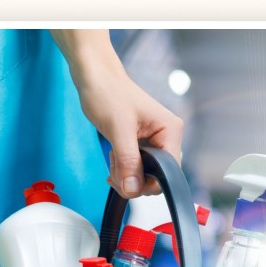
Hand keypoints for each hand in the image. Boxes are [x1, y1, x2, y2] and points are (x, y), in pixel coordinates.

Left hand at [52, 30, 182, 197]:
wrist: (94, 77)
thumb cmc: (108, 93)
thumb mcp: (118, 130)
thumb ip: (128, 161)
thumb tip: (133, 189)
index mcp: (171, 130)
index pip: (170, 171)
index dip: (149, 181)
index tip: (126, 180)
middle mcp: (167, 137)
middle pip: (159, 176)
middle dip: (135, 179)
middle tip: (115, 171)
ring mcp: (155, 141)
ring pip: (146, 174)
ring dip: (126, 174)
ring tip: (112, 158)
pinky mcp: (142, 144)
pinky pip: (138, 167)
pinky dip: (124, 168)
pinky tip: (114, 158)